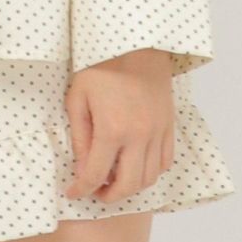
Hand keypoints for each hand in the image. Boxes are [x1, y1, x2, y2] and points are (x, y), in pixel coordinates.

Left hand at [63, 49, 174, 202]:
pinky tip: (136, 165)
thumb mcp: (78, 96)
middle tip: (96, 192)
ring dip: (131, 187)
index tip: (72, 192)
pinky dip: (151, 172)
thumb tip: (81, 168)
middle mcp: (139, 136)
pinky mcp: (169, 126)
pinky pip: (165, 162)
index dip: (81, 189)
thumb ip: (79, 135)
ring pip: (149, 178)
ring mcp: (158, 132)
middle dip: (109, 196)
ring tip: (115, 180)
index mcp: (112, 129)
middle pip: (128, 186)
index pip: (95, 174)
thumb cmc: (101, 66)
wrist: (135, 44)